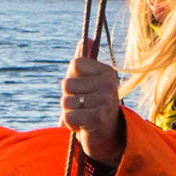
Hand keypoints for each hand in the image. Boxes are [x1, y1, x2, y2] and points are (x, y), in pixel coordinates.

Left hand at [60, 40, 126, 169]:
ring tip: (83, 116)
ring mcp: (106, 100)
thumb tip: (86, 39)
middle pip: (66, 85)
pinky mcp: (99, 118)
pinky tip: (83, 126)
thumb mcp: (87, 82)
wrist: (107, 136)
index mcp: (107, 71)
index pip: (74, 65)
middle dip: (68, 98)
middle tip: (82, 106)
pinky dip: (71, 124)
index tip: (83, 89)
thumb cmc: (92, 106)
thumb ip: (84, 61)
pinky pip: (68, 117)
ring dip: (69, 112)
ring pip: (65, 102)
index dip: (71, 80)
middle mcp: (109, 83)